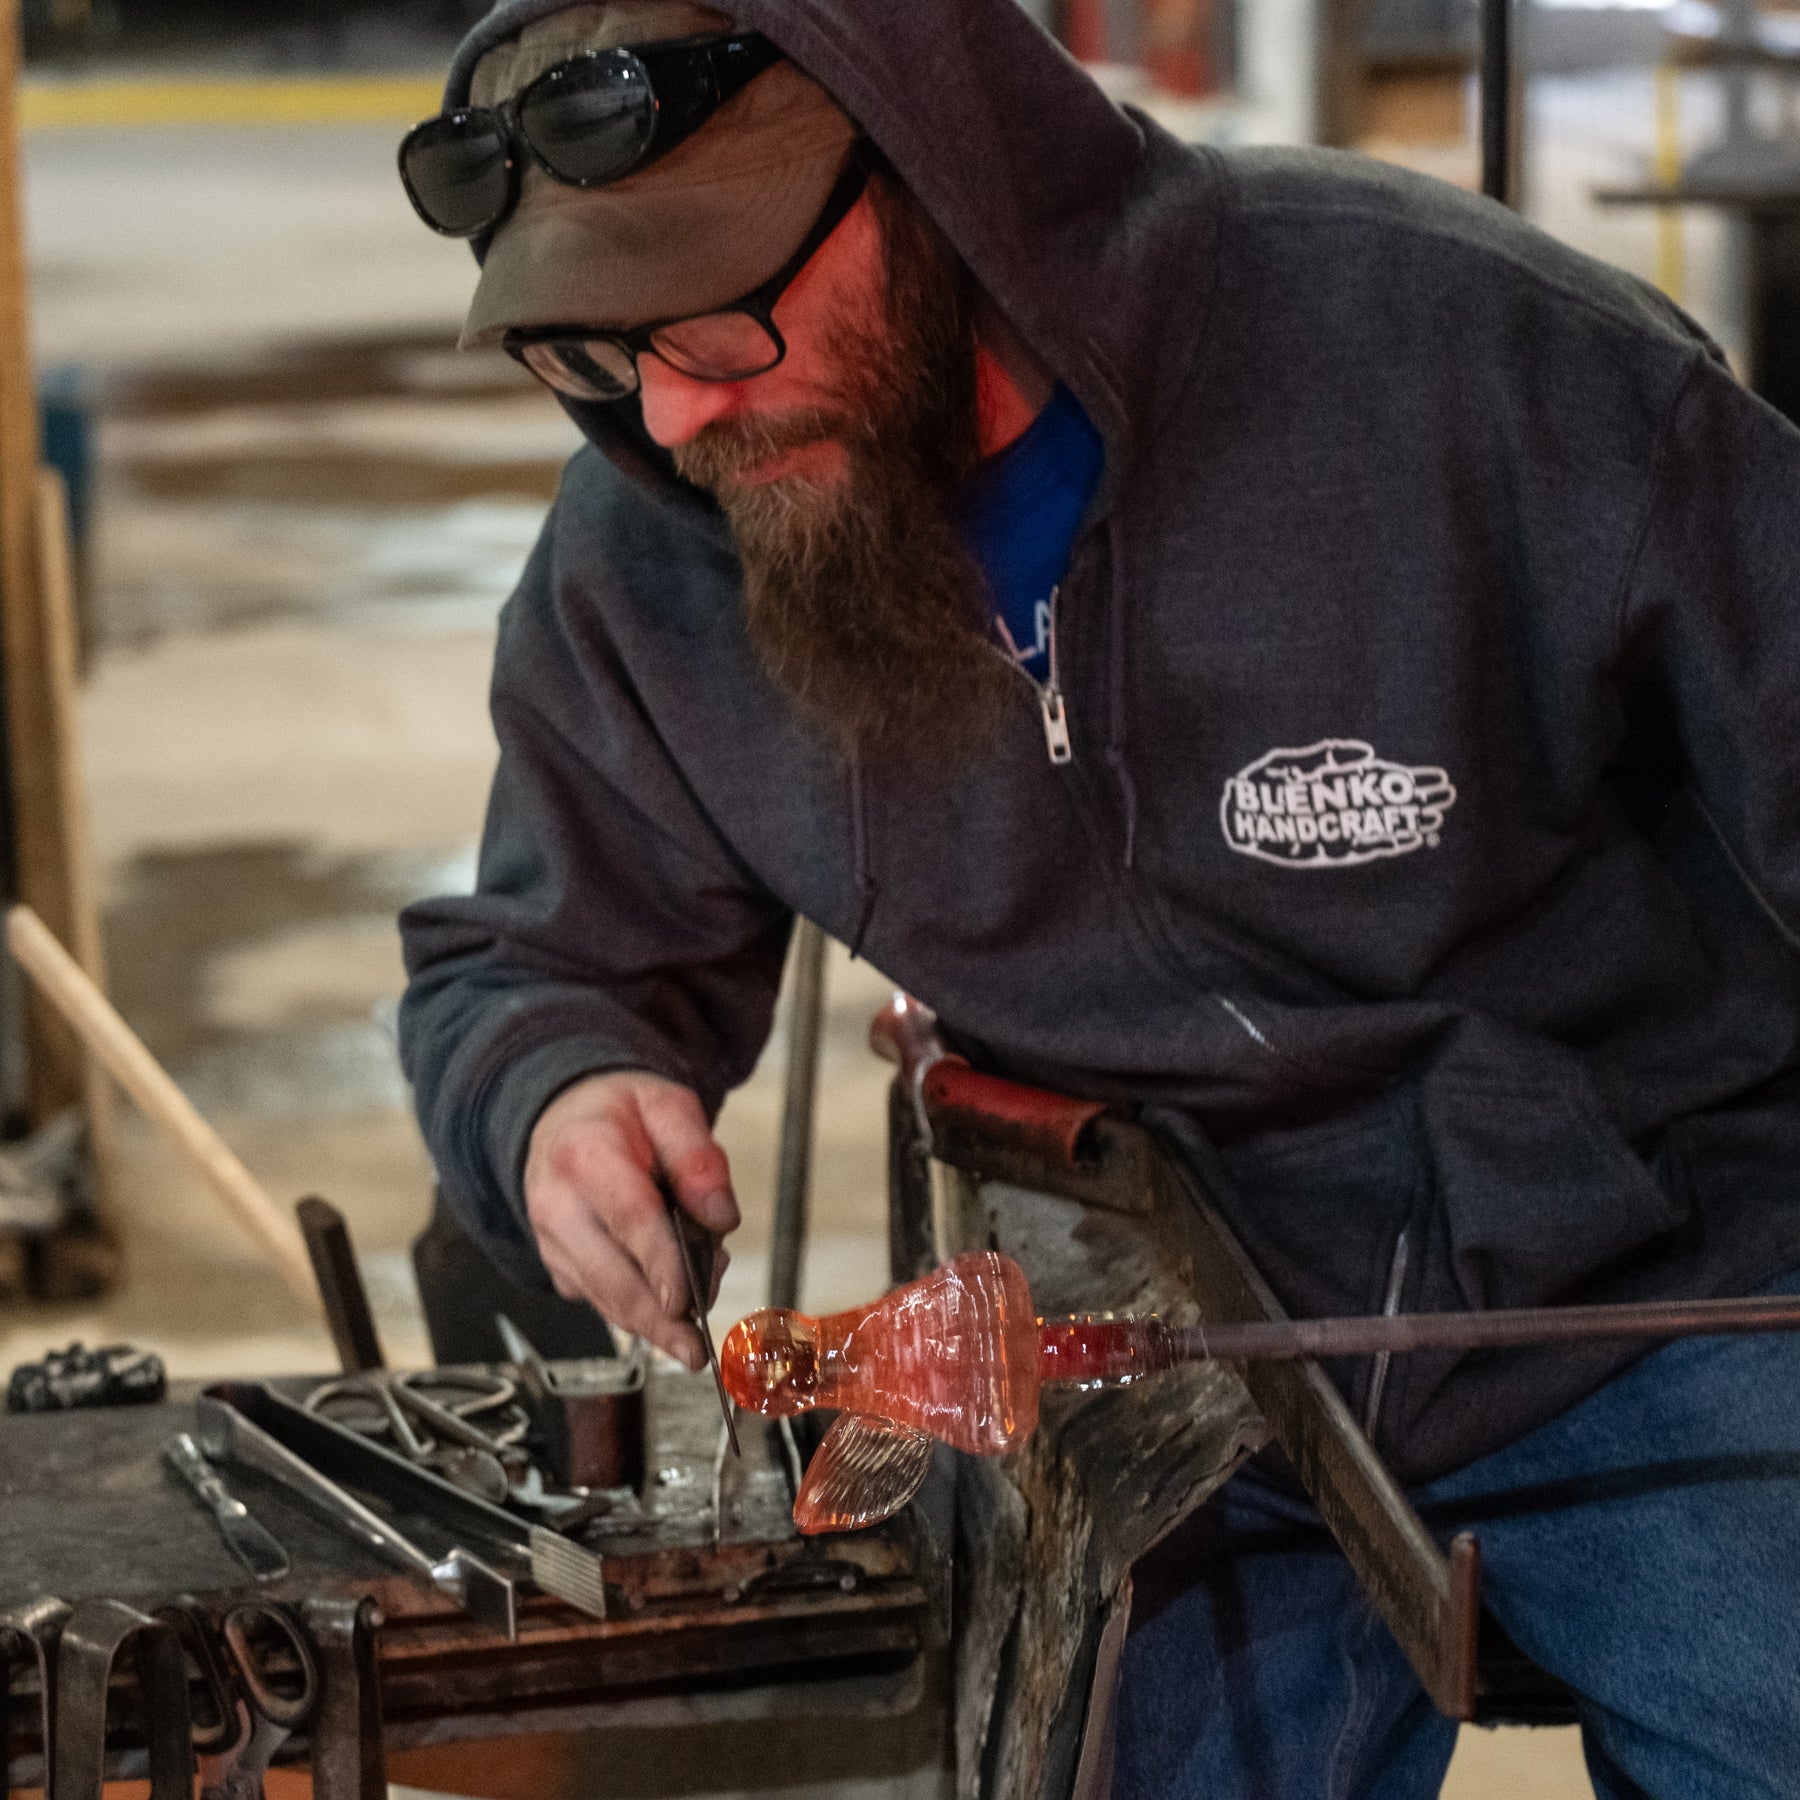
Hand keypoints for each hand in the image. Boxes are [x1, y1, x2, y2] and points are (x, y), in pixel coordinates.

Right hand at [523, 1070, 737, 1368]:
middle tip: (698, 1345)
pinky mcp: (559, 1269)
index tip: (688, 1301)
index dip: (661, 1265)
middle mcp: (556, 1203)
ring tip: (696, 1316)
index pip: (629, 1218)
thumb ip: (698, 1158)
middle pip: (610, 1277)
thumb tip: (722, 1217)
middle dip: (659, 1318)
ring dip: (655, 1320)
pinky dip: (640, 1309)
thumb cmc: (621, 1116)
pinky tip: (670, 1293)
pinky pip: (602, 1302)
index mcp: (585, 1153)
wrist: (564, 1120)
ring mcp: (552, 1242)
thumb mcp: (668, 1107)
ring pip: (605, 1301)